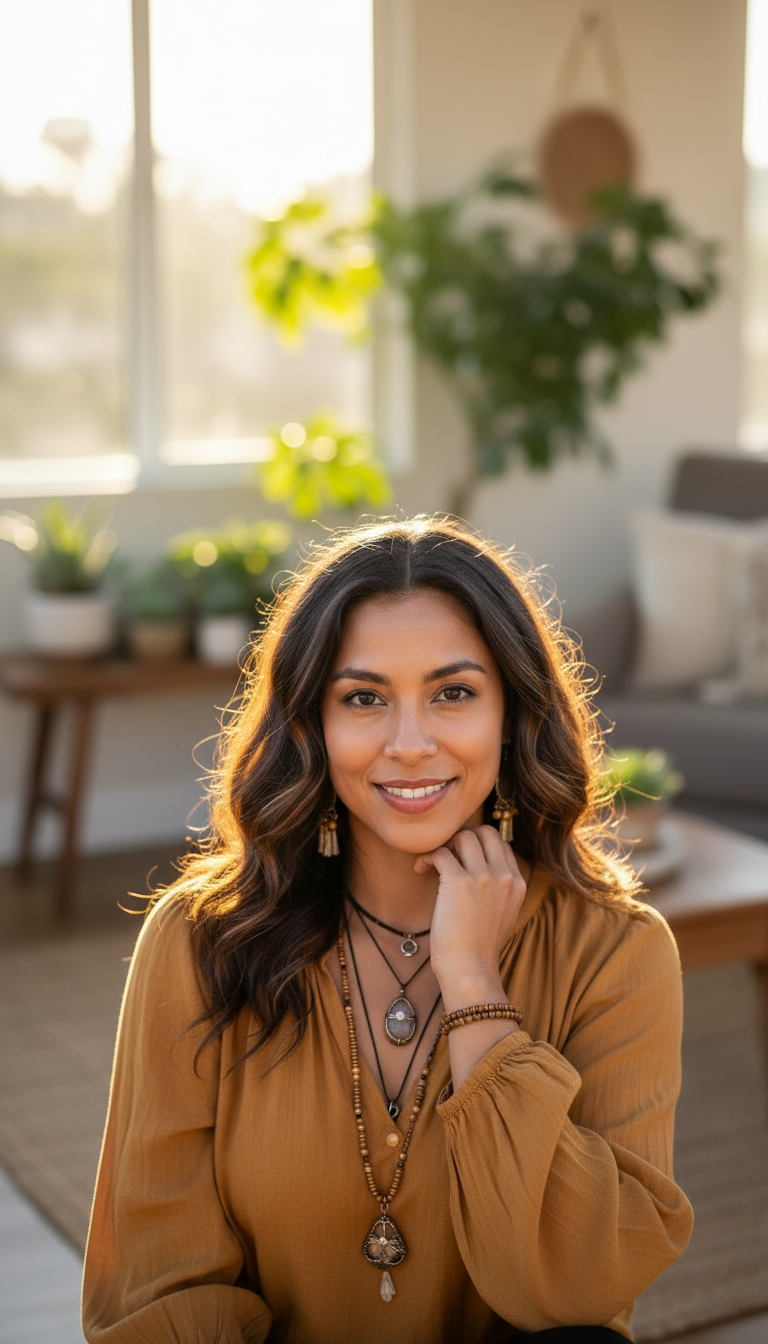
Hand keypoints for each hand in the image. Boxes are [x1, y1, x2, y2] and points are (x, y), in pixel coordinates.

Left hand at [414, 825, 526, 1009]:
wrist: (471, 970)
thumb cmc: (480, 949)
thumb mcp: (503, 916)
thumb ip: (500, 891)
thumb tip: (482, 873)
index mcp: (517, 883)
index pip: (501, 844)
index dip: (479, 845)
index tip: (462, 856)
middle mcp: (504, 875)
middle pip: (485, 832)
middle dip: (464, 836)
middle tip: (448, 852)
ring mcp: (483, 876)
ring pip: (464, 836)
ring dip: (445, 844)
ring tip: (434, 862)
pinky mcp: (458, 881)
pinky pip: (441, 852)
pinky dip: (428, 856)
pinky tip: (421, 869)